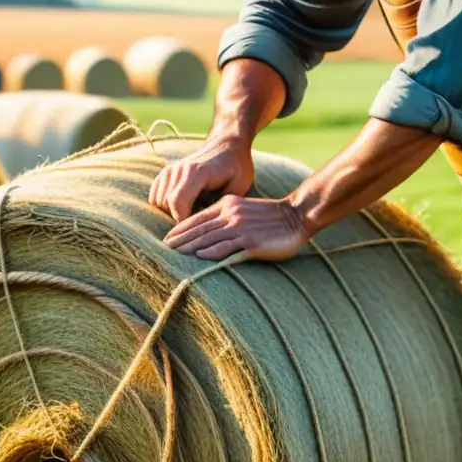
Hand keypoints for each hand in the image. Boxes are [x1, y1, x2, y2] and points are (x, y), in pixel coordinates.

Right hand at [148, 135, 254, 222]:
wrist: (227, 145)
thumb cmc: (236, 167)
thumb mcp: (240, 185)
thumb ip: (223, 204)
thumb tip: (208, 224)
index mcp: (198, 172)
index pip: (178, 201)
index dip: (183, 220)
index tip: (196, 228)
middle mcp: (179, 169)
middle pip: (167, 204)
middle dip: (180, 218)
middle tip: (199, 220)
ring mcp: (170, 170)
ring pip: (159, 202)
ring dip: (173, 212)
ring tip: (193, 211)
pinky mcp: (165, 173)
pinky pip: (155, 197)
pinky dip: (165, 206)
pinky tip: (183, 207)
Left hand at [163, 194, 309, 261]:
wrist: (297, 216)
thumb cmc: (271, 217)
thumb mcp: (245, 209)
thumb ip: (228, 217)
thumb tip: (210, 231)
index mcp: (228, 205)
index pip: (198, 217)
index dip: (181, 228)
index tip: (168, 238)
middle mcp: (231, 215)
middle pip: (199, 228)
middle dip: (180, 239)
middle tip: (164, 248)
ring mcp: (240, 228)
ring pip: (209, 238)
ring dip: (190, 246)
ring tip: (175, 254)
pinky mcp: (251, 242)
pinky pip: (227, 247)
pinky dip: (212, 252)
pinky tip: (200, 256)